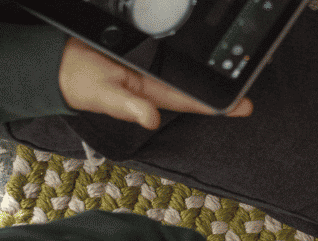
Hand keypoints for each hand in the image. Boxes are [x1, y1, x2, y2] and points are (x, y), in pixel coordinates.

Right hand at [58, 38, 250, 128]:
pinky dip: (189, 49)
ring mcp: (152, 66)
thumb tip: (150, 119)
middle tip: (256, 71)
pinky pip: (172, 51)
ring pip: (188, 67)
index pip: (192, 101)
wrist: (61, 63)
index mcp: (152, 93)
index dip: (219, 105)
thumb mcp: (103, 94)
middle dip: (225, 81)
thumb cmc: (81, 83)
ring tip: (240, 57)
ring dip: (212, 65)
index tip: (246, 105)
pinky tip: (206, 43)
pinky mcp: (144, 49)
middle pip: (198, 83)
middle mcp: (157, 81)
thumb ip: (127, 107)